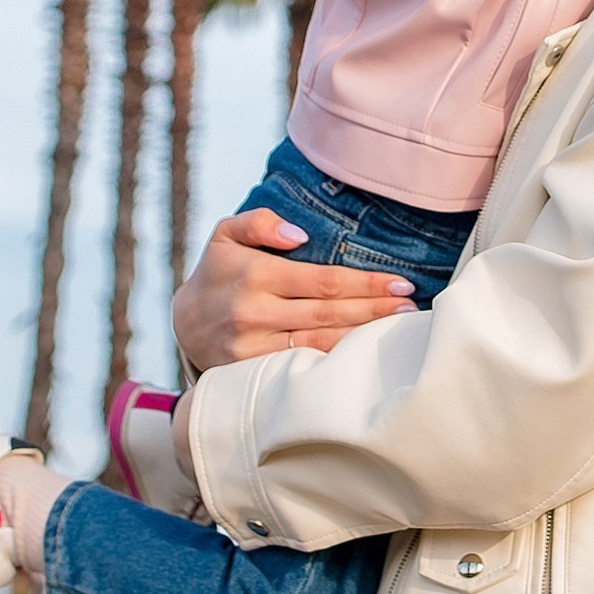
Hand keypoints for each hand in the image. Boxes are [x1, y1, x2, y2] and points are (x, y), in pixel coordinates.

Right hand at [172, 207, 417, 371]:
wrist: (183, 324)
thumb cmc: (217, 271)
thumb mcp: (226, 234)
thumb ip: (260, 222)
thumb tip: (299, 234)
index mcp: (255, 274)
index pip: (324, 280)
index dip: (365, 282)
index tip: (400, 281)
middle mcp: (255, 312)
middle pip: (330, 312)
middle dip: (375, 308)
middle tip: (410, 305)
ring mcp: (254, 347)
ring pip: (322, 343)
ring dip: (365, 335)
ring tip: (400, 326)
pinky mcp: (252, 371)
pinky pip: (303, 365)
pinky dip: (337, 359)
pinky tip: (365, 351)